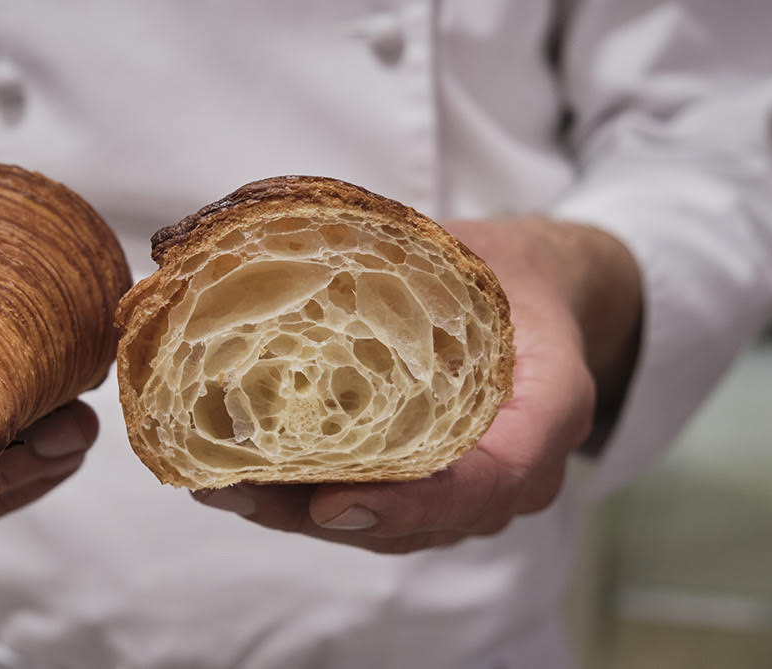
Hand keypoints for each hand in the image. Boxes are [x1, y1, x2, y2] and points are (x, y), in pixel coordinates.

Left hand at [193, 218, 640, 552]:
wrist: (538, 301)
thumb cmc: (509, 277)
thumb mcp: (483, 260)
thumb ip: (424, 268)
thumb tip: (307, 243)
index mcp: (551, 408)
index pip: (492, 477)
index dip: (412, 502)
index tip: (330, 500)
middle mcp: (518, 472)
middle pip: (421, 521)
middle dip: (322, 514)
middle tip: (236, 492)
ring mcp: (474, 494)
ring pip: (388, 528)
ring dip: (299, 516)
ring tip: (220, 489)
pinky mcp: (433, 494)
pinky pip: (374, 512)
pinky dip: (306, 503)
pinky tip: (239, 483)